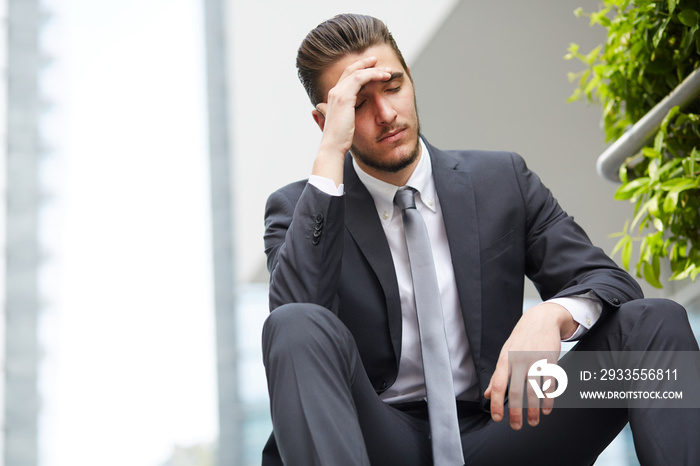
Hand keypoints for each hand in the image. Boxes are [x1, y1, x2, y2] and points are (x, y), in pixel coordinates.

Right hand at [311, 56, 391, 184]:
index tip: (371, 67)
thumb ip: (341, 114)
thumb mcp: (342, 123)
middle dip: (365, 64)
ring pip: (358, 72)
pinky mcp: (344, 97)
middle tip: (378, 61)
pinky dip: (373, 74)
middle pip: (350, 70)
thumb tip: (341, 113)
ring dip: (373, 69)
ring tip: (387, 71)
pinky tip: (383, 76)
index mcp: (333, 97)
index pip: (346, 77)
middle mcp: (334, 92)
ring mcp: (338, 93)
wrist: (332, 147)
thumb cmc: (339, 139)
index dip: (358, 70)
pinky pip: (360, 78)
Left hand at [484, 302, 576, 429]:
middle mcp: (518, 361)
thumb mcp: (505, 354)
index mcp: (504, 360)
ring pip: (534, 391)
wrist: (541, 319)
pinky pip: (550, 384)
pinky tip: (546, 410)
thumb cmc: (520, 340)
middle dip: (515, 413)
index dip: (496, 403)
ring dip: (533, 410)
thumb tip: (486, 395)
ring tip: (533, 422)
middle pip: (515, 392)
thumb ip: (497, 375)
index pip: (497, 385)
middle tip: (516, 426)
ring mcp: (535, 361)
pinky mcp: (551, 361)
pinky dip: (548, 400)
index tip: (497, 418)